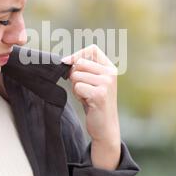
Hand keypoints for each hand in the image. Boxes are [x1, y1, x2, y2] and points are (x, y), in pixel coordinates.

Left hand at [62, 45, 120, 169]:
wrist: (105, 126)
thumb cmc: (95, 102)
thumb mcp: (92, 81)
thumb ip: (84, 69)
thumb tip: (65, 60)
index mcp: (110, 68)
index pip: (92, 49)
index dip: (77, 54)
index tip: (68, 62)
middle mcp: (110, 73)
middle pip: (80, 63)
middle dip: (75, 75)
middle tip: (82, 87)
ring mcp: (106, 83)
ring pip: (77, 76)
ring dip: (76, 87)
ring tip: (86, 95)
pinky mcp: (100, 94)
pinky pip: (78, 87)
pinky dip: (78, 95)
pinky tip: (87, 101)